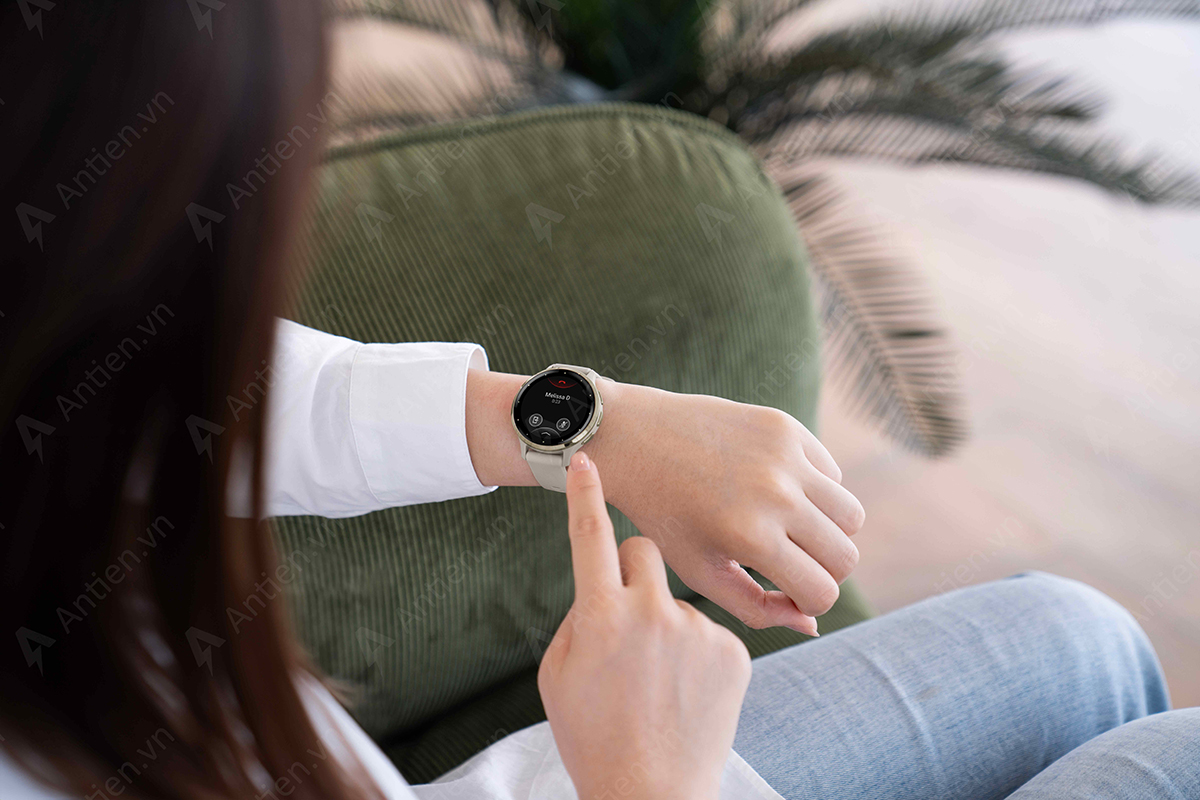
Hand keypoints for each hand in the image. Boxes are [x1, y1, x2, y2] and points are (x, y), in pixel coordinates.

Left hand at [465, 370, 864, 633]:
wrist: (632, 438)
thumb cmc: (664, 514)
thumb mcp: (699, 570)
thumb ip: (757, 607)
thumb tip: (812, 623)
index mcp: (751, 537)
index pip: (823, 592)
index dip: (808, 602)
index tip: (787, 593)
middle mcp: (777, 495)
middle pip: (847, 556)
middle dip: (824, 570)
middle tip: (792, 563)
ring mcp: (785, 456)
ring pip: (852, 515)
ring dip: (829, 531)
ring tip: (792, 531)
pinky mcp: (786, 426)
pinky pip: (832, 473)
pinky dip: (815, 490)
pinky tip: (777, 491)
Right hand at [538, 452, 749, 799]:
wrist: (650, 794)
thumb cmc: (592, 735)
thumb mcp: (560, 674)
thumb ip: (583, 617)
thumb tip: (606, 588)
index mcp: (600, 615)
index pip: (590, 537)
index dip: (585, 495)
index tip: (586, 458)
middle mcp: (652, 612)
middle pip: (646, 551)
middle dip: (634, 568)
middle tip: (627, 612)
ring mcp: (697, 630)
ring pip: (680, 598)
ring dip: (668, 624)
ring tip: (660, 682)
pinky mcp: (734, 651)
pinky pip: (710, 630)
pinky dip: (698, 652)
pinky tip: (688, 692)